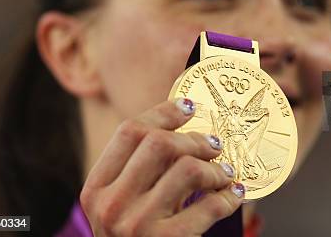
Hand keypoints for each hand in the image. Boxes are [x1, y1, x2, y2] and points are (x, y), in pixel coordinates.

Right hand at [80, 97, 244, 235]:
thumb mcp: (123, 204)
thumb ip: (142, 169)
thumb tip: (185, 121)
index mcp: (96, 189)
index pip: (130, 131)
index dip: (163, 112)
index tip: (189, 107)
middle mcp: (111, 205)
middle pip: (159, 143)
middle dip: (195, 138)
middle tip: (214, 145)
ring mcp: (137, 226)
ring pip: (187, 168)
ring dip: (216, 168)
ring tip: (224, 174)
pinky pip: (209, 206)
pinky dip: (229, 196)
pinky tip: (234, 194)